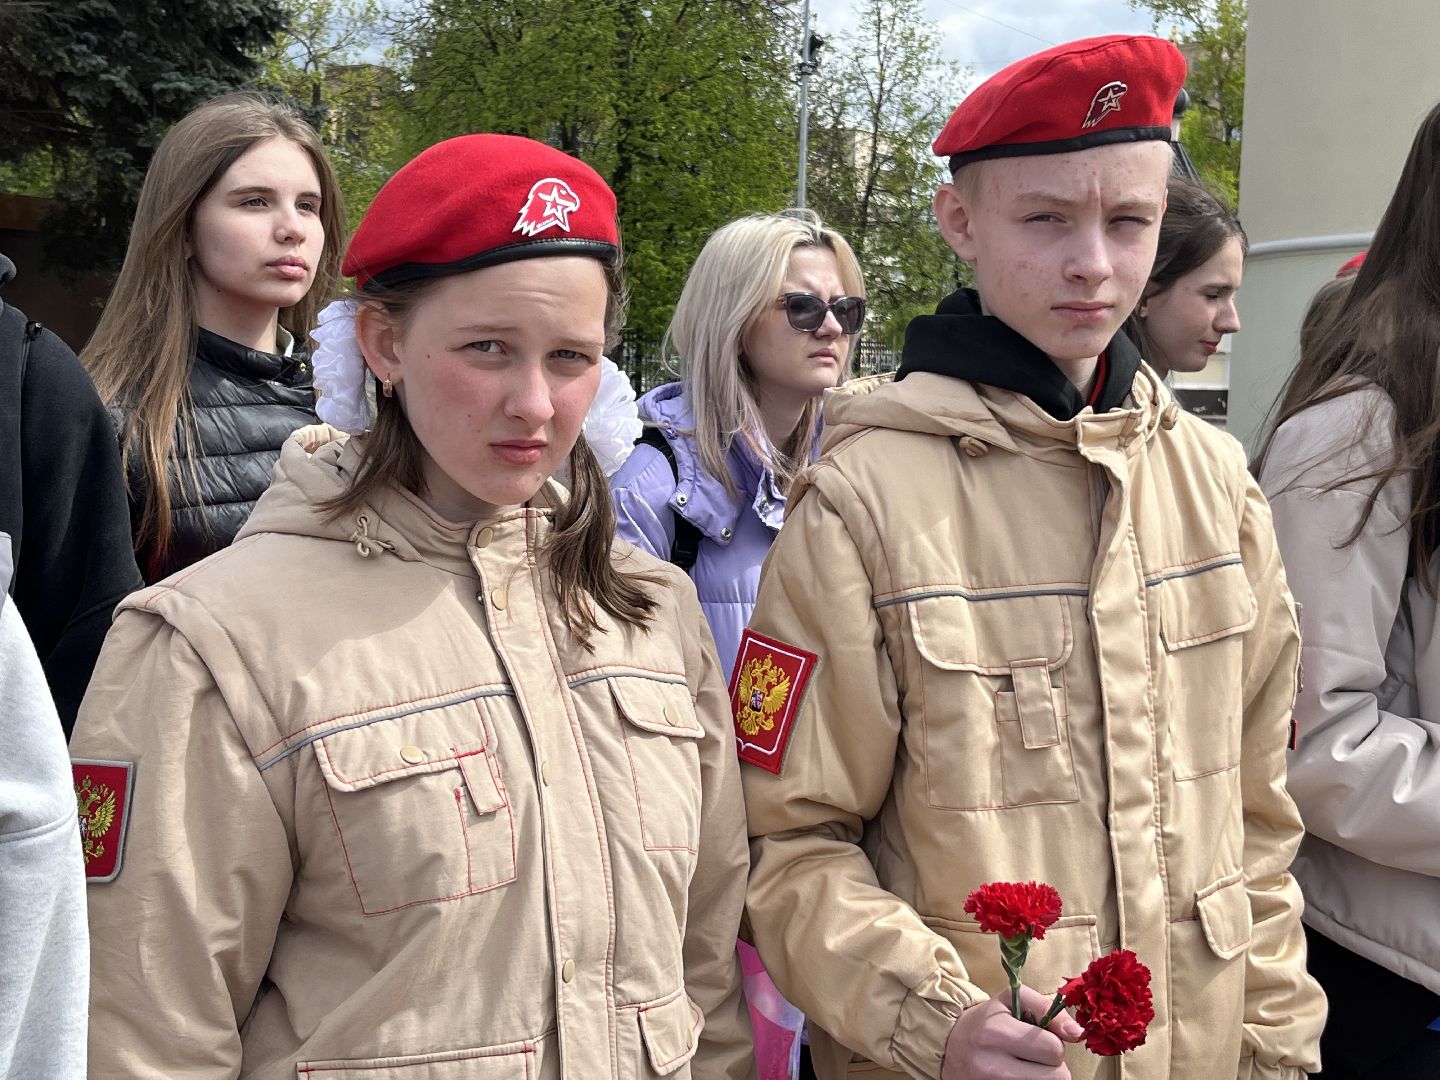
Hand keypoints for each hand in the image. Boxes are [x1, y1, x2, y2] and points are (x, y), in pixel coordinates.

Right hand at [940, 985, 1083, 1079]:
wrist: (949, 1047)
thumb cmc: (987, 1021)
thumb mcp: (1012, 1000)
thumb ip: (1047, 1008)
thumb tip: (1078, 1033)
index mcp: (996, 1032)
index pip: (1054, 1049)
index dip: (1052, 1042)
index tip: (1037, 1038)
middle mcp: (992, 1065)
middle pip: (1057, 1076)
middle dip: (1051, 1064)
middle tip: (1033, 1054)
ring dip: (1044, 1077)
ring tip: (1026, 1066)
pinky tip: (1020, 1076)